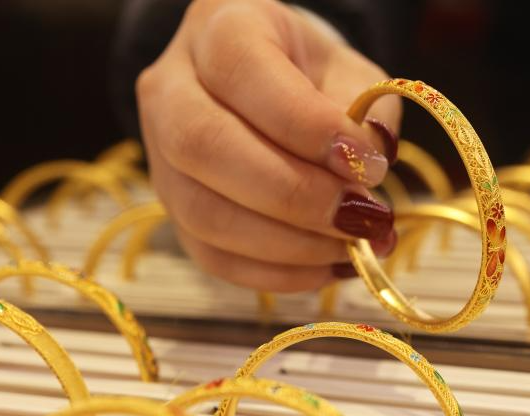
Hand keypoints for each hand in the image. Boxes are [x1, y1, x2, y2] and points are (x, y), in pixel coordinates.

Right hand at [136, 0, 400, 291]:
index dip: (306, 126)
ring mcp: (161, 156)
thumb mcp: (350, 72)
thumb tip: (366, 170)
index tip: (368, 163)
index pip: (243, 73)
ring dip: (290, 245)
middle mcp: (170, 88)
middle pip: (205, 147)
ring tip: (353, 245)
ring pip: (203, 213)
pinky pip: (212, 256)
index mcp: (219, 28)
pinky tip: (327, 266)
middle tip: (361, 218)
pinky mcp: (174, 211)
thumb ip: (366, 113)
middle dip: (294, 195)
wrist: (269, 89)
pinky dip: (277, 273)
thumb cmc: (313, 76)